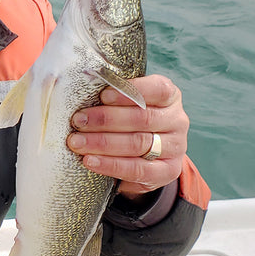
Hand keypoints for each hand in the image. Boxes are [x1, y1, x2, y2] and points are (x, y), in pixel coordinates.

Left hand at [66, 74, 187, 199]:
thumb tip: (78, 84)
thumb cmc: (129, 121)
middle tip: (78, 121)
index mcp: (170, 96)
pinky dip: (111, 165)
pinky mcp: (168, 171)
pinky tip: (90, 161)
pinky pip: (138, 169)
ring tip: (77, 141)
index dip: (130, 91)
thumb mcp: (127, 104)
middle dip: (105, 119)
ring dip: (102, 142)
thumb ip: (112, 96)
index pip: (157, 89)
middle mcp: (177, 120)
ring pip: (138, 143)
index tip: (103, 95)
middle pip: (142, 118)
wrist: (143, 157)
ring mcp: (175, 147)